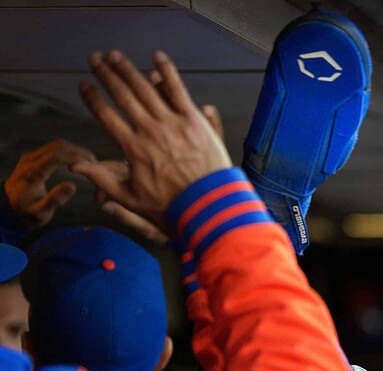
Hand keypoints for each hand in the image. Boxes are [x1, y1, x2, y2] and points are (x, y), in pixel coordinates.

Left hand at [3, 139, 95, 226]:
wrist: (8, 207)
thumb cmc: (27, 212)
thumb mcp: (40, 213)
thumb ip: (55, 200)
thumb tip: (72, 186)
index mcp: (33, 173)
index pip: (57, 155)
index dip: (76, 157)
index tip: (92, 165)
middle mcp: (31, 160)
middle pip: (59, 146)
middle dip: (79, 152)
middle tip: (95, 164)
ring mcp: (31, 157)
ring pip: (57, 145)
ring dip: (75, 151)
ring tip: (89, 162)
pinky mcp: (33, 157)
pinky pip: (53, 148)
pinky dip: (68, 152)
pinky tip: (77, 161)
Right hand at [72, 50, 230, 237]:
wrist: (210, 206)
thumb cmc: (171, 206)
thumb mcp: (131, 199)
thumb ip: (103, 179)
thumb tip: (75, 166)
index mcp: (132, 148)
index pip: (106, 116)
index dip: (93, 99)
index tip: (83, 85)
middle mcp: (150, 131)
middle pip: (123, 96)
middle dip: (106, 75)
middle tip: (94, 59)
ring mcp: (172, 123)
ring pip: (146, 89)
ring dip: (129, 69)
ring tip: (115, 56)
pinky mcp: (194, 120)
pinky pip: (178, 91)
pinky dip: (167, 72)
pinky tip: (156, 57)